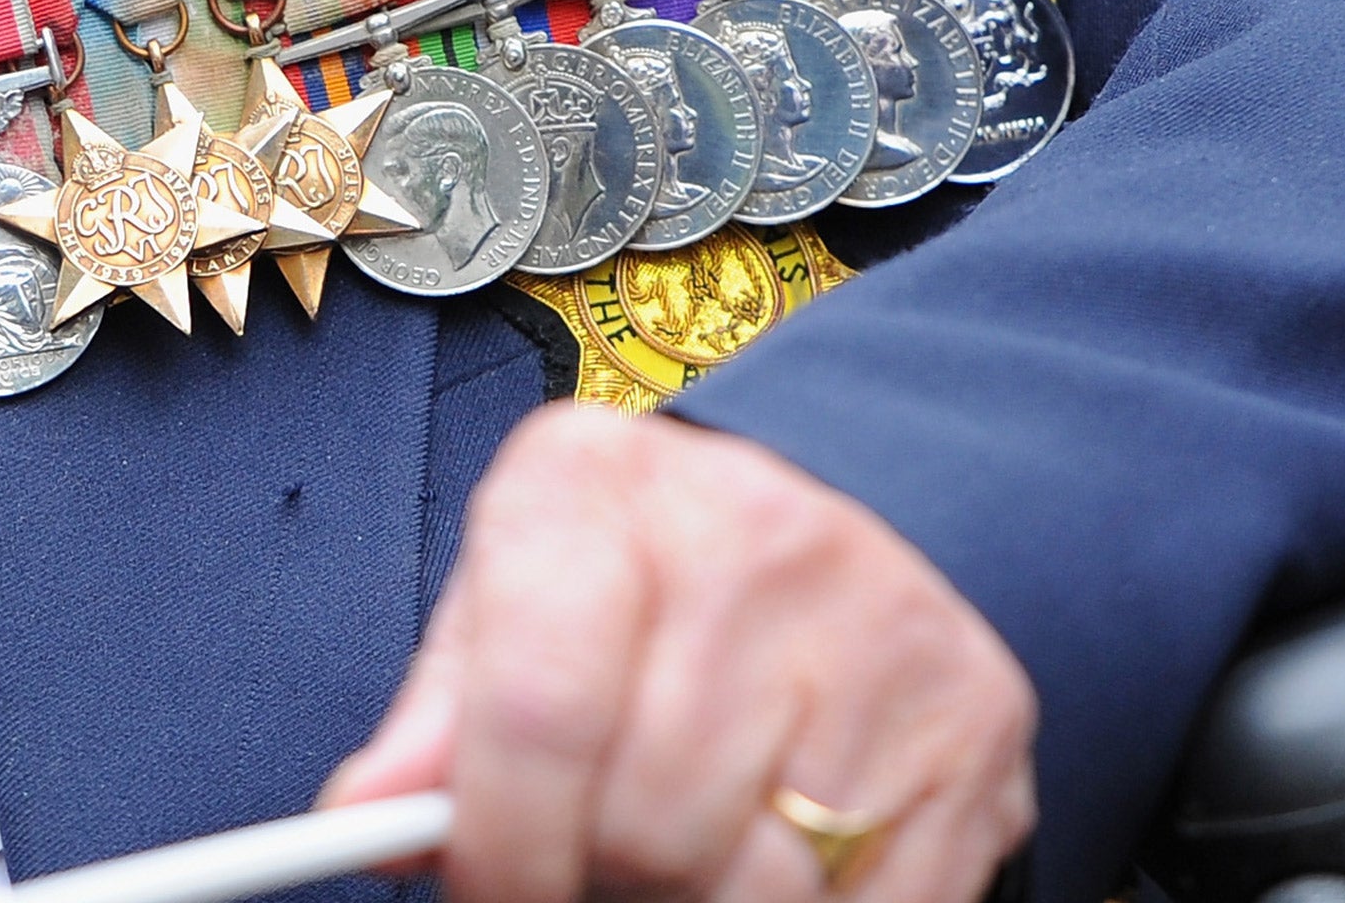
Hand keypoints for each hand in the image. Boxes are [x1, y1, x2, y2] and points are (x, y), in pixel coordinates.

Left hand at [321, 404, 1035, 901]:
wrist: (834, 515)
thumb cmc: (639, 567)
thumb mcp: (512, 593)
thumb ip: (440, 713)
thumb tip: (372, 819)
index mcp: (598, 483)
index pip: (535, 710)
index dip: (497, 847)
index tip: (482, 890)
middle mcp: (753, 535)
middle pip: (644, 818)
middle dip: (595, 874)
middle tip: (589, 854)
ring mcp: (881, 630)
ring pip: (753, 884)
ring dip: (689, 902)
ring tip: (672, 848)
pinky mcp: (972, 725)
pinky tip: (760, 848)